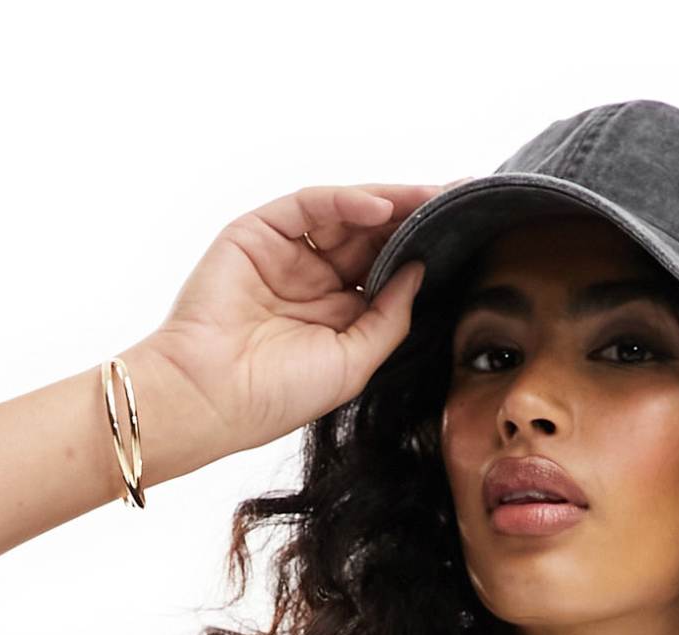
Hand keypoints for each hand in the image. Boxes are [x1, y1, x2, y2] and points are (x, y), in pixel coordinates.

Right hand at [137, 182, 457, 455]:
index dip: (423, 249)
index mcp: (336, 312)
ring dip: (390, 202)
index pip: (386, 268)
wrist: (212, 396)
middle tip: (461, 196)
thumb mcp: (355, 362)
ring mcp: (286, 252)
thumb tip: (421, 270)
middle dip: (415, 215)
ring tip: (431, 195)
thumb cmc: (276, 394)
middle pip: (372, 234)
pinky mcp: (257, 232)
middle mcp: (313, 278)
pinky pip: (309, 205)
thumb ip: (390, 316)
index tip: (466, 234)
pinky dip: (345, 201)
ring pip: (345, 213)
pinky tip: (381, 206)